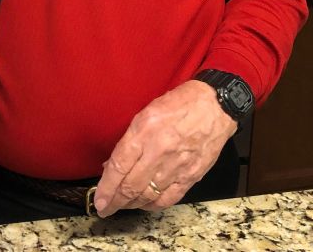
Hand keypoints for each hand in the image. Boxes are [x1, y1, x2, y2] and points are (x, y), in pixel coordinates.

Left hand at [92, 80, 236, 216]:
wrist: (214, 107)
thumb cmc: (178, 104)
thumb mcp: (146, 113)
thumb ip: (130, 140)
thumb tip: (113, 164)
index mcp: (144, 130)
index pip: (119, 166)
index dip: (106, 187)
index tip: (99, 200)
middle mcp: (158, 150)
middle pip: (131, 185)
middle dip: (115, 201)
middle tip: (105, 208)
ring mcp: (176, 165)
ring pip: (148, 195)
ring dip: (132, 205)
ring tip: (121, 206)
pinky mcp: (191, 176)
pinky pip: (169, 198)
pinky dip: (154, 205)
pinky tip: (145, 205)